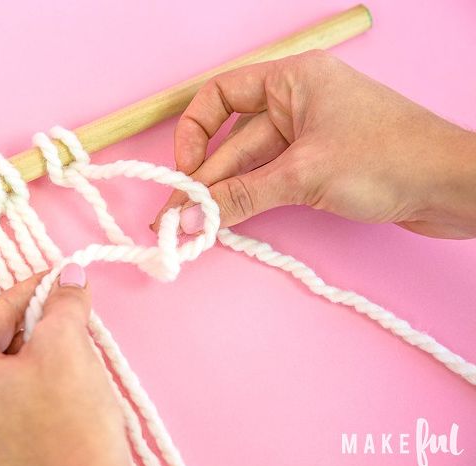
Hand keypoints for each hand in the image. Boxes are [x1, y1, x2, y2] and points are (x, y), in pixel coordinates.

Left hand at [0, 264, 135, 465]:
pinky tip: (54, 401)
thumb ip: (63, 302)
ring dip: (29, 364)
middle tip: (70, 325)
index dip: (35, 291)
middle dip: (33, 331)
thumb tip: (67, 276)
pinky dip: (23, 397)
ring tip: (67, 366)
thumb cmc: (69, 428)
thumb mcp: (69, 346)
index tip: (60, 280)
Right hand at [153, 50, 475, 238]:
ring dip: (225, 194)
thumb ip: (241, 196)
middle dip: (206, 179)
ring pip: (252, 164)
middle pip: (234, 139)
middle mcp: (297, 102)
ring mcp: (309, 136)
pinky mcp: (321, 166)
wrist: (455, 189)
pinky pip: (272, 179)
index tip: (185, 170)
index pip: (221, 93)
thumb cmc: (390, 159)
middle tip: (177, 216)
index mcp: (293, 80)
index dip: (195, 130)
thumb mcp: (304, 175)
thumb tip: (190, 216)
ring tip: (194, 225)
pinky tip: (228, 219)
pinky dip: (250, 199)